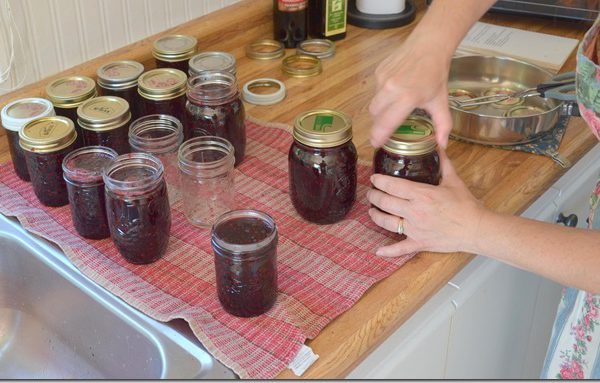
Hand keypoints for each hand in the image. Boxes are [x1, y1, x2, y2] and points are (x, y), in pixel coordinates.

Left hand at [366, 150, 486, 255]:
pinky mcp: (419, 243)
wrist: (477, 229)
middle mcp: (414, 212)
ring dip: (375, 216)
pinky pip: (400, 249)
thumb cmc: (466, 205)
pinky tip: (378, 250)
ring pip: (386, 222)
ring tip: (371, 211)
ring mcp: (415, 229)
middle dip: (374, 196)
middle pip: (385, 202)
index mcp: (422, 195)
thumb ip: (444, 163)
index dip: (379, 181)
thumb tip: (439, 146)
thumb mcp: (454, 180)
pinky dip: (388, 251)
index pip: (393, 185)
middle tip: (371, 192)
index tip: (374, 178)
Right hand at [369, 35, 452, 148]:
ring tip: (394, 105)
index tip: (376, 144)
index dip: (378, 136)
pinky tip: (395, 90)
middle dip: (379, 122)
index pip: (385, 123)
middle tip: (388, 124)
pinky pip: (375, 89)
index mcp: (407, 98)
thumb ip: (442, 125)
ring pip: (374, 102)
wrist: (429, 45)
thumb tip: (442, 145)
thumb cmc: (436, 74)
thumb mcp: (441, 101)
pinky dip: (382, 94)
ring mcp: (382, 78)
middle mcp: (390, 89)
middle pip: (375, 115)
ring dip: (381, 108)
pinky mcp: (378, 71)